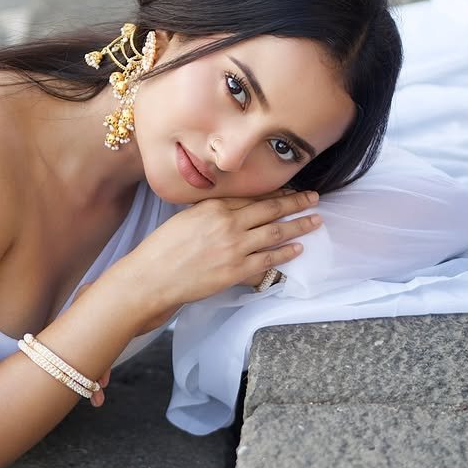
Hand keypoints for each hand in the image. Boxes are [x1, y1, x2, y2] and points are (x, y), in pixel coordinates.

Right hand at [120, 188, 321, 327]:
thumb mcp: (186, 218)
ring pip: (275, 232)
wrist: (153, 276)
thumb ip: (210, 212)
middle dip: (296, 203)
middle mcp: (228, 223)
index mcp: (214, 207)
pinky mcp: (236, 270)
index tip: (291, 191)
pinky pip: (268, 259)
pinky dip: (285, 253)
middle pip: (270, 210)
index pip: (253, 197)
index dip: (276, 194)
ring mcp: (234, 247)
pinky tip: (298, 248)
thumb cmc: (162, 249)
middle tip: (314, 198)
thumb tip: (230, 211)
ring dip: (298, 226)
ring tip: (315, 221)